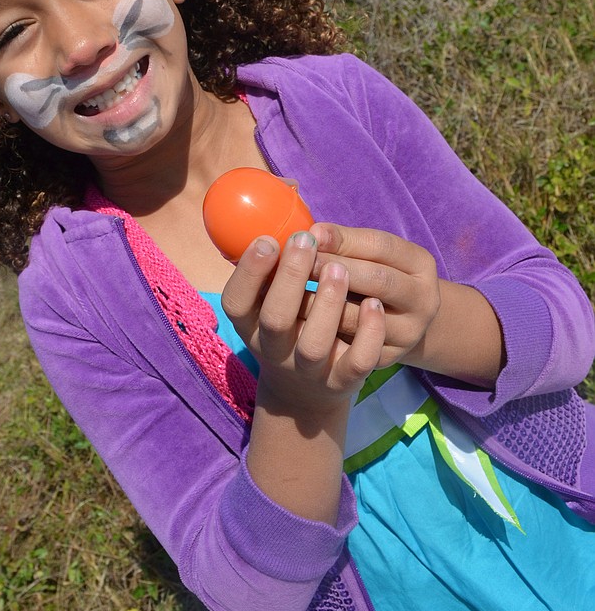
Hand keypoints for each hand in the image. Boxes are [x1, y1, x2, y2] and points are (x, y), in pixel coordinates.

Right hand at [222, 231, 387, 412]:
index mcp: (250, 326)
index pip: (236, 302)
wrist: (305, 394)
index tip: (268, 239)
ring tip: (338, 268)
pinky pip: (357, 362)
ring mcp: (309, 370)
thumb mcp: (268, 305)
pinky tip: (374, 304)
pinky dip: (367, 333)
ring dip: (327, 302)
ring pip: (315, 343)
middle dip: (290, 277)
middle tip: (305, 241)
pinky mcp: (342, 382)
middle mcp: (275, 351)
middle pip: (276, 319)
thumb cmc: (289, 329)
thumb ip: (272, 272)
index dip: (249, 271)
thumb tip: (281, 216)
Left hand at [309, 223, 440, 368]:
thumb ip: (345, 244)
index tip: (313, 234)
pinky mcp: (387, 359)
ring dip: (320, 303)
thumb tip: (314, 234)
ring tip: (293, 292)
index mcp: (420, 264)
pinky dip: (325, 335)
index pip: (382, 246)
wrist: (402, 325)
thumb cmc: (376, 279)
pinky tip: (301, 324)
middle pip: (378, 280)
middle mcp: (423, 300)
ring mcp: (407, 334)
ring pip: (358, 318)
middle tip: (301, 260)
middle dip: (334, 266)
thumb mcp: (373, 257)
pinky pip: (351, 352)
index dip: (344, 239)